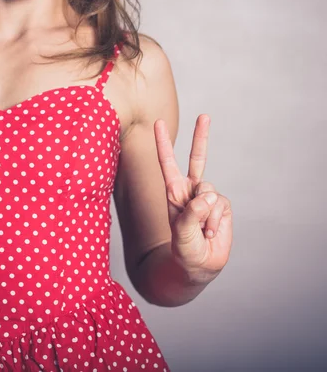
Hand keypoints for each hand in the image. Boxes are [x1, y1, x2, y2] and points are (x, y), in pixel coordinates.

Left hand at [154, 114, 232, 284]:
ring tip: (200, 230)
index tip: (158, 122)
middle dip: (200, 137)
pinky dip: (216, 221)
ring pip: (209, 190)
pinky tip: (211, 231)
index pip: (167, 163)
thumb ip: (191, 213)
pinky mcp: (222, 206)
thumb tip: (207, 195)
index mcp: (173, 192)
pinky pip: (220, 205)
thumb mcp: (181, 232)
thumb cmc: (184, 249)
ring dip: (206, 213)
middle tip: (204, 116)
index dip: (163, 143)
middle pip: (197, 159)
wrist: (200, 265)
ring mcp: (207, 197)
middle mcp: (190, 190)